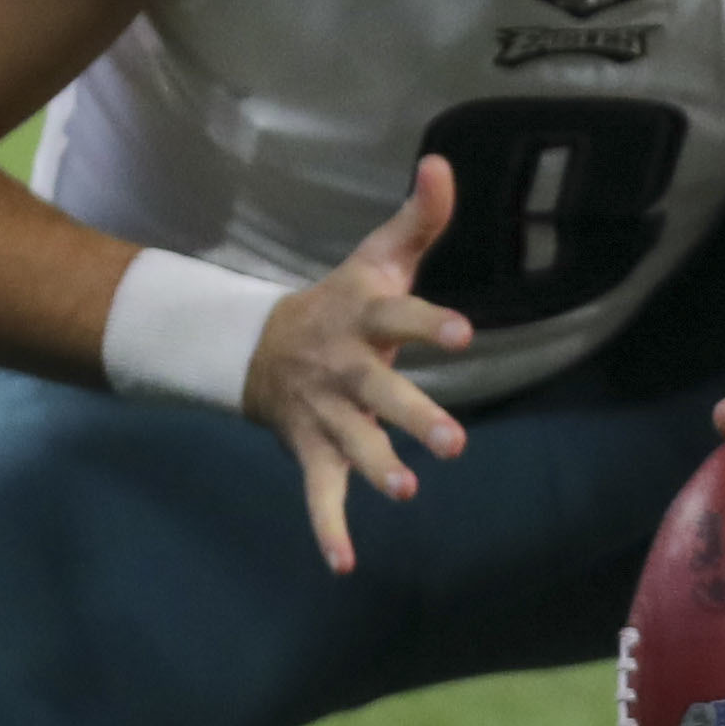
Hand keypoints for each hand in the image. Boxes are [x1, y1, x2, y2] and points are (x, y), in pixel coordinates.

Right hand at [253, 156, 473, 574]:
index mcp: (363, 317)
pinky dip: (328, 530)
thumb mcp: (377, 257)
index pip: (401, 316)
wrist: (257, 348)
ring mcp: (326, 414)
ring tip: (406, 492)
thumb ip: (420, 217)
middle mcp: (344, 368)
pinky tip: (344, 564)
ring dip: (377, 469)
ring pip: (352, 445)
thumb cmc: (341, 299)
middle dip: (413, 417)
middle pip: (381, 393)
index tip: (466, 332)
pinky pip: (319, 495)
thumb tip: (441, 161)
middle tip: (454, 442)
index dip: (432, 324)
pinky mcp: (313, 452)